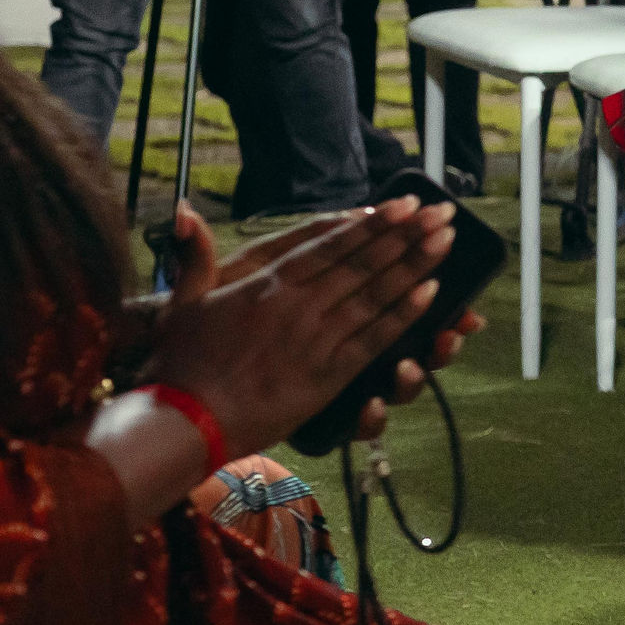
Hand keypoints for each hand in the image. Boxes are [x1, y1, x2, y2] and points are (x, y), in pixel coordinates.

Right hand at [141, 202, 464, 455]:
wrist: (184, 422)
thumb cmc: (179, 364)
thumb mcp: (183, 303)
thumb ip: (195, 256)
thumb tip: (185, 212)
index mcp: (269, 286)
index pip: (330, 246)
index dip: (371, 223)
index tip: (404, 203)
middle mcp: (299, 307)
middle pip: (364, 264)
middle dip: (407, 236)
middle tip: (442, 213)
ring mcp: (317, 340)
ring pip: (377, 295)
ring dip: (416, 266)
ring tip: (445, 241)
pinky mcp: (329, 375)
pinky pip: (375, 338)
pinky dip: (404, 315)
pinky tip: (432, 294)